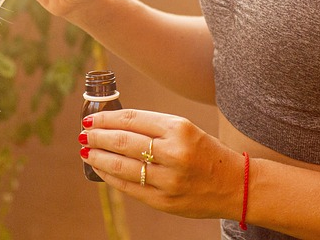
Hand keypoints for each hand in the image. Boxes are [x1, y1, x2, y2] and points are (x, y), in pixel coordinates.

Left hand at [79, 109, 242, 219]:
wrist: (235, 185)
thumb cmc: (206, 152)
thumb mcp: (185, 129)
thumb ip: (153, 127)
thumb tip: (113, 124)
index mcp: (179, 129)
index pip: (132, 119)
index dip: (106, 118)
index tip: (91, 118)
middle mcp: (174, 153)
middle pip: (123, 141)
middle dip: (98, 137)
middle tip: (83, 133)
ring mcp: (168, 179)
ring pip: (122, 166)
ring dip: (99, 157)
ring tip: (86, 151)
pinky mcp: (164, 201)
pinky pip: (129, 187)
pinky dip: (111, 178)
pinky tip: (100, 170)